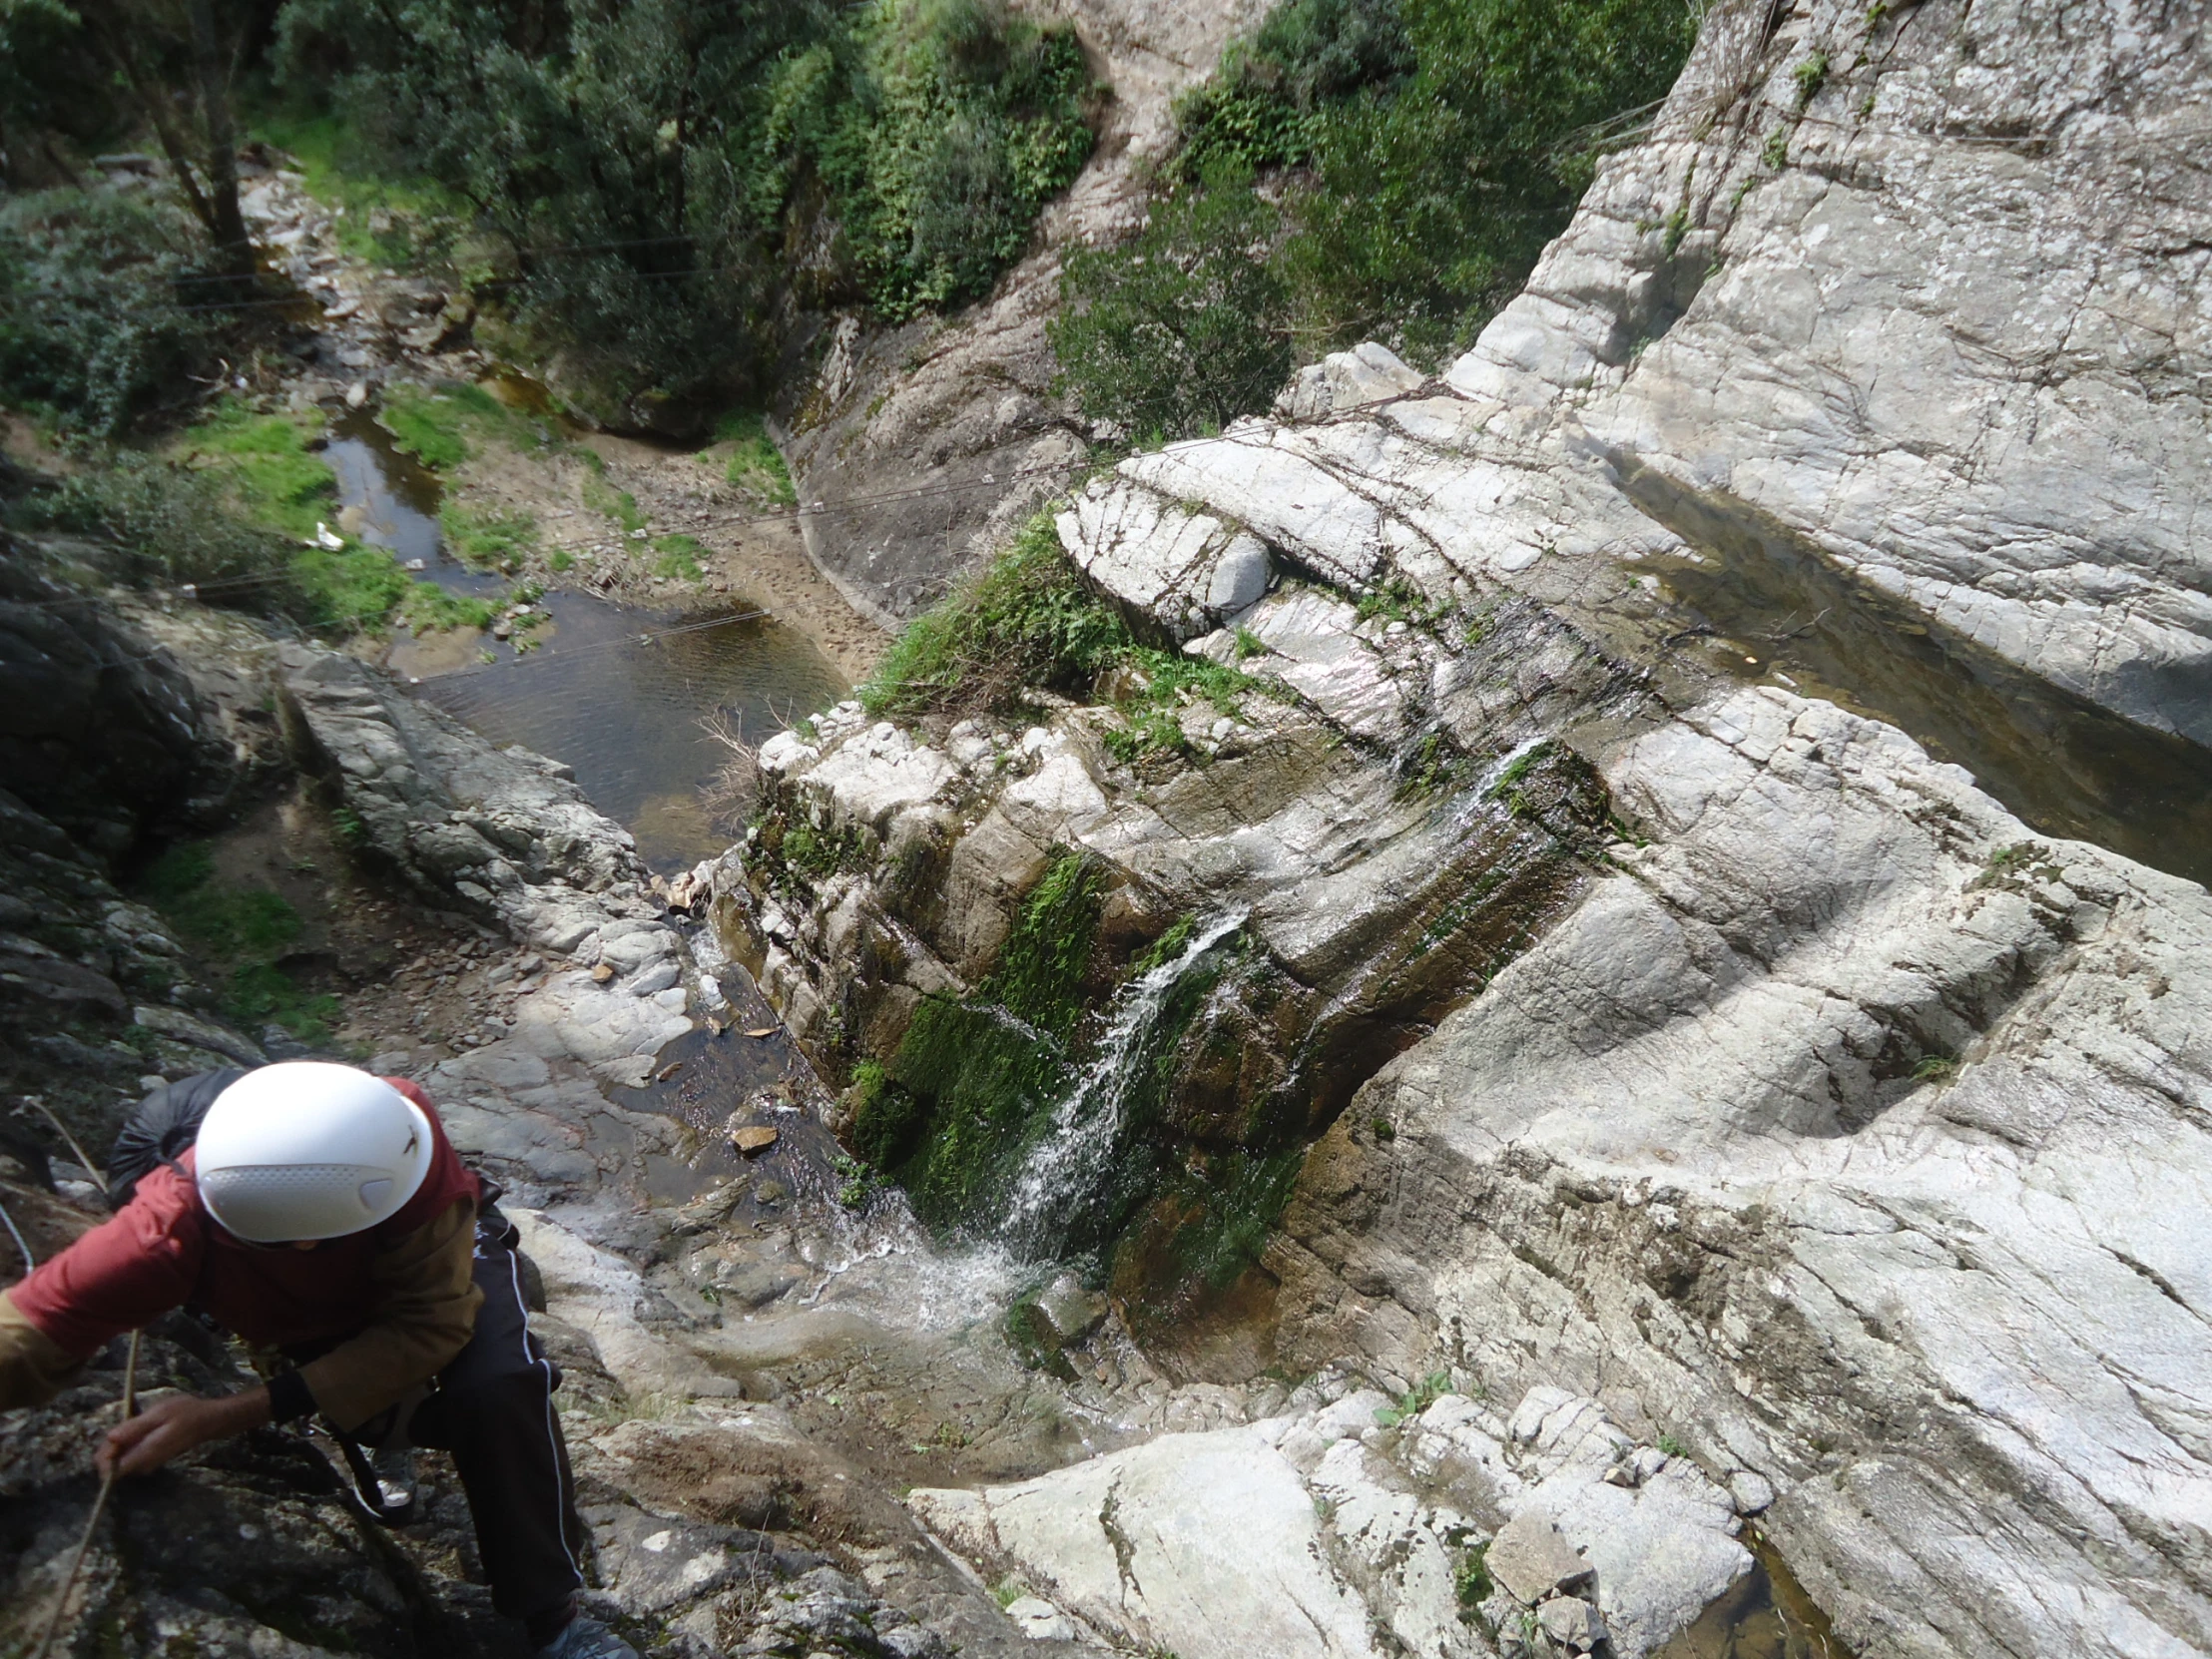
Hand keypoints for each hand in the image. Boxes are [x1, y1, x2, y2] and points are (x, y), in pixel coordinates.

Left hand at [98, 1388, 271, 1478]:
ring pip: (119, 1462)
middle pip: (112, 1467)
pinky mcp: (150, 1460)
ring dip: (118, 1446)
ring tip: (133, 1426)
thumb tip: (110, 1438)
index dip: (104, 1454)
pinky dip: (127, 1446)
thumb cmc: (186, 1413)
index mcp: (145, 1454)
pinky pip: (129, 1458)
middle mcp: (144, 1465)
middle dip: (110, 1448)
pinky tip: (138, 1431)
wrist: (208, 1421)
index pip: (111, 1471)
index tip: (114, 1436)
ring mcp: (148, 1464)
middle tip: (125, 1426)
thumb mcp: (160, 1413)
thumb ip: (135, 1427)